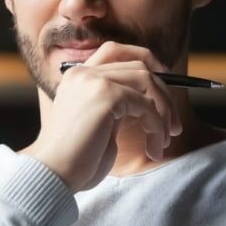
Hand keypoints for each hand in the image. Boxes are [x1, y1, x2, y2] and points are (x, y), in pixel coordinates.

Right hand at [25, 42, 182, 191]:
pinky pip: (146, 105)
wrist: (52, 174)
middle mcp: (84, 72)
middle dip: (164, 94)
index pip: (116, 51)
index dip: (146, 61)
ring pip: (147, 80)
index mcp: (77, 76)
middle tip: (173, 126)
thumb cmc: (74, 160)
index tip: (165, 86)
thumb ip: (116, 107)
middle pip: (139, 64)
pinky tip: (153, 147)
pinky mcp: (106, 95)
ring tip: (163, 140)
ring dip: (164, 112)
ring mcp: (94, 80)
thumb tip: (150, 103)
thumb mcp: (98, 124)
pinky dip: (156, 126)